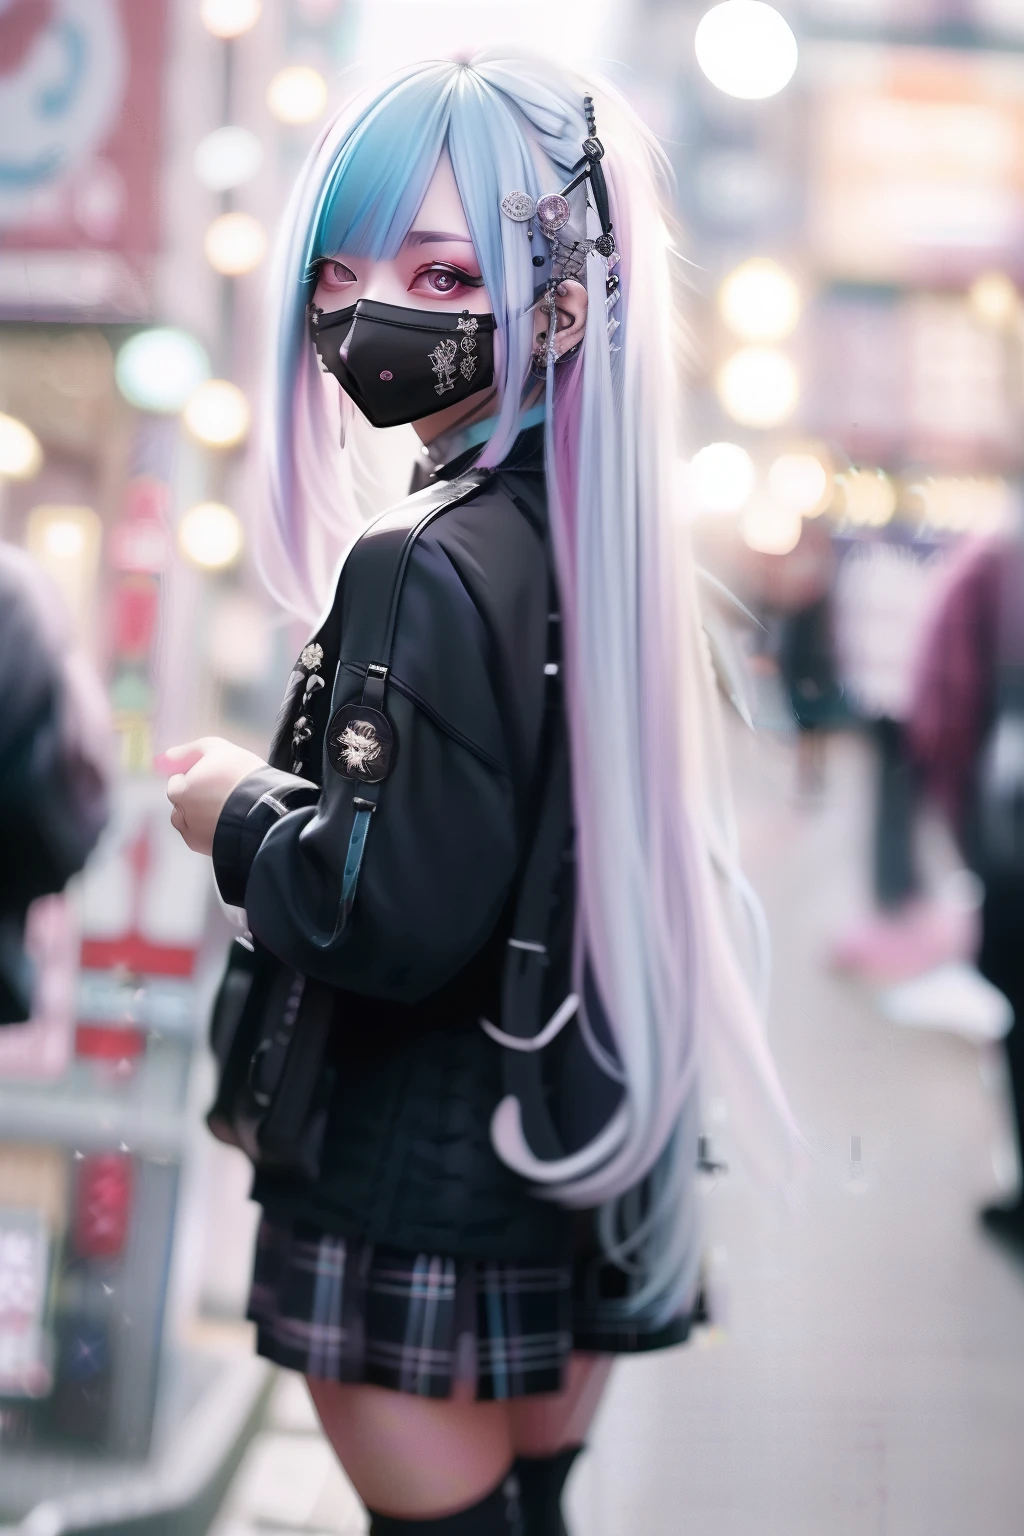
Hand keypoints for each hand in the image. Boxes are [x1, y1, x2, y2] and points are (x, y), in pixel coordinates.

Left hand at [162, 738, 265, 855]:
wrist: (267, 810)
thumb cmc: (241, 776)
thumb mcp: (216, 748)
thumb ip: (188, 752)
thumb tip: (166, 757)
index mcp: (180, 791)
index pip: (177, 782)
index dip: (196, 777)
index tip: (214, 778)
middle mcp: (182, 815)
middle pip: (182, 804)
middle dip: (196, 799)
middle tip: (223, 794)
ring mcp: (195, 836)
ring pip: (191, 825)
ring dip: (201, 818)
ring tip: (226, 811)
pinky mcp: (209, 851)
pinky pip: (204, 840)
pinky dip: (211, 834)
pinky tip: (229, 824)